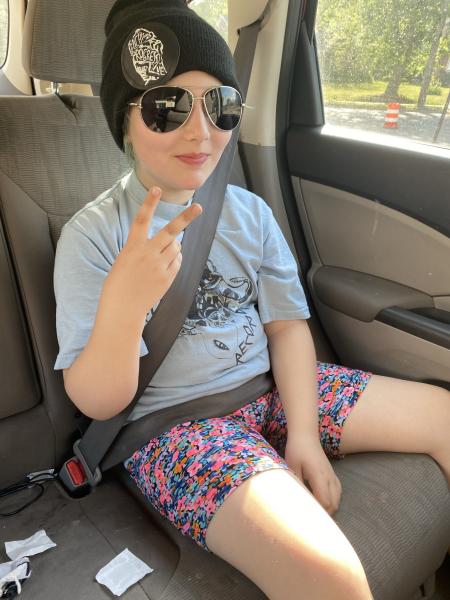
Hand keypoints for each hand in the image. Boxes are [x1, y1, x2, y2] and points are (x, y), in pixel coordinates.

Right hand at [103, 186, 201, 317]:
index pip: (141, 219)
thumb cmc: (120, 282)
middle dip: (186, 218)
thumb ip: (145, 248)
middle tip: (199, 208)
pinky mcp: (167, 277)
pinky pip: (177, 261)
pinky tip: (164, 266)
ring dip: (174, 246)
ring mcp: (159, 266)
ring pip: (176, 247)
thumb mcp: (126, 259)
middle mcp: (147, 253)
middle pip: (171, 231)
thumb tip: (172, 242)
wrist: (123, 308)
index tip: (157, 189)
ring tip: (162, 255)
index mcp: (132, 246)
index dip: (149, 203)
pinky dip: (175, 259)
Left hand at [284, 433, 341, 514]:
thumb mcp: (292, 467)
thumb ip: (297, 484)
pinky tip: (323, 501)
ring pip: (338, 498)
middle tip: (312, 519)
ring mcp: (332, 475)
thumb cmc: (297, 449)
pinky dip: (333, 499)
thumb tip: (297, 501)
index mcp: (319, 476)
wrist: (306, 434)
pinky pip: (338, 491)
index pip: (325, 502)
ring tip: (317, 512)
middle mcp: (329, 477)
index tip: (309, 519)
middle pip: (334, 504)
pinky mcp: (332, 473)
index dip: (319, 513)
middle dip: (325, 514)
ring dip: (330, 507)